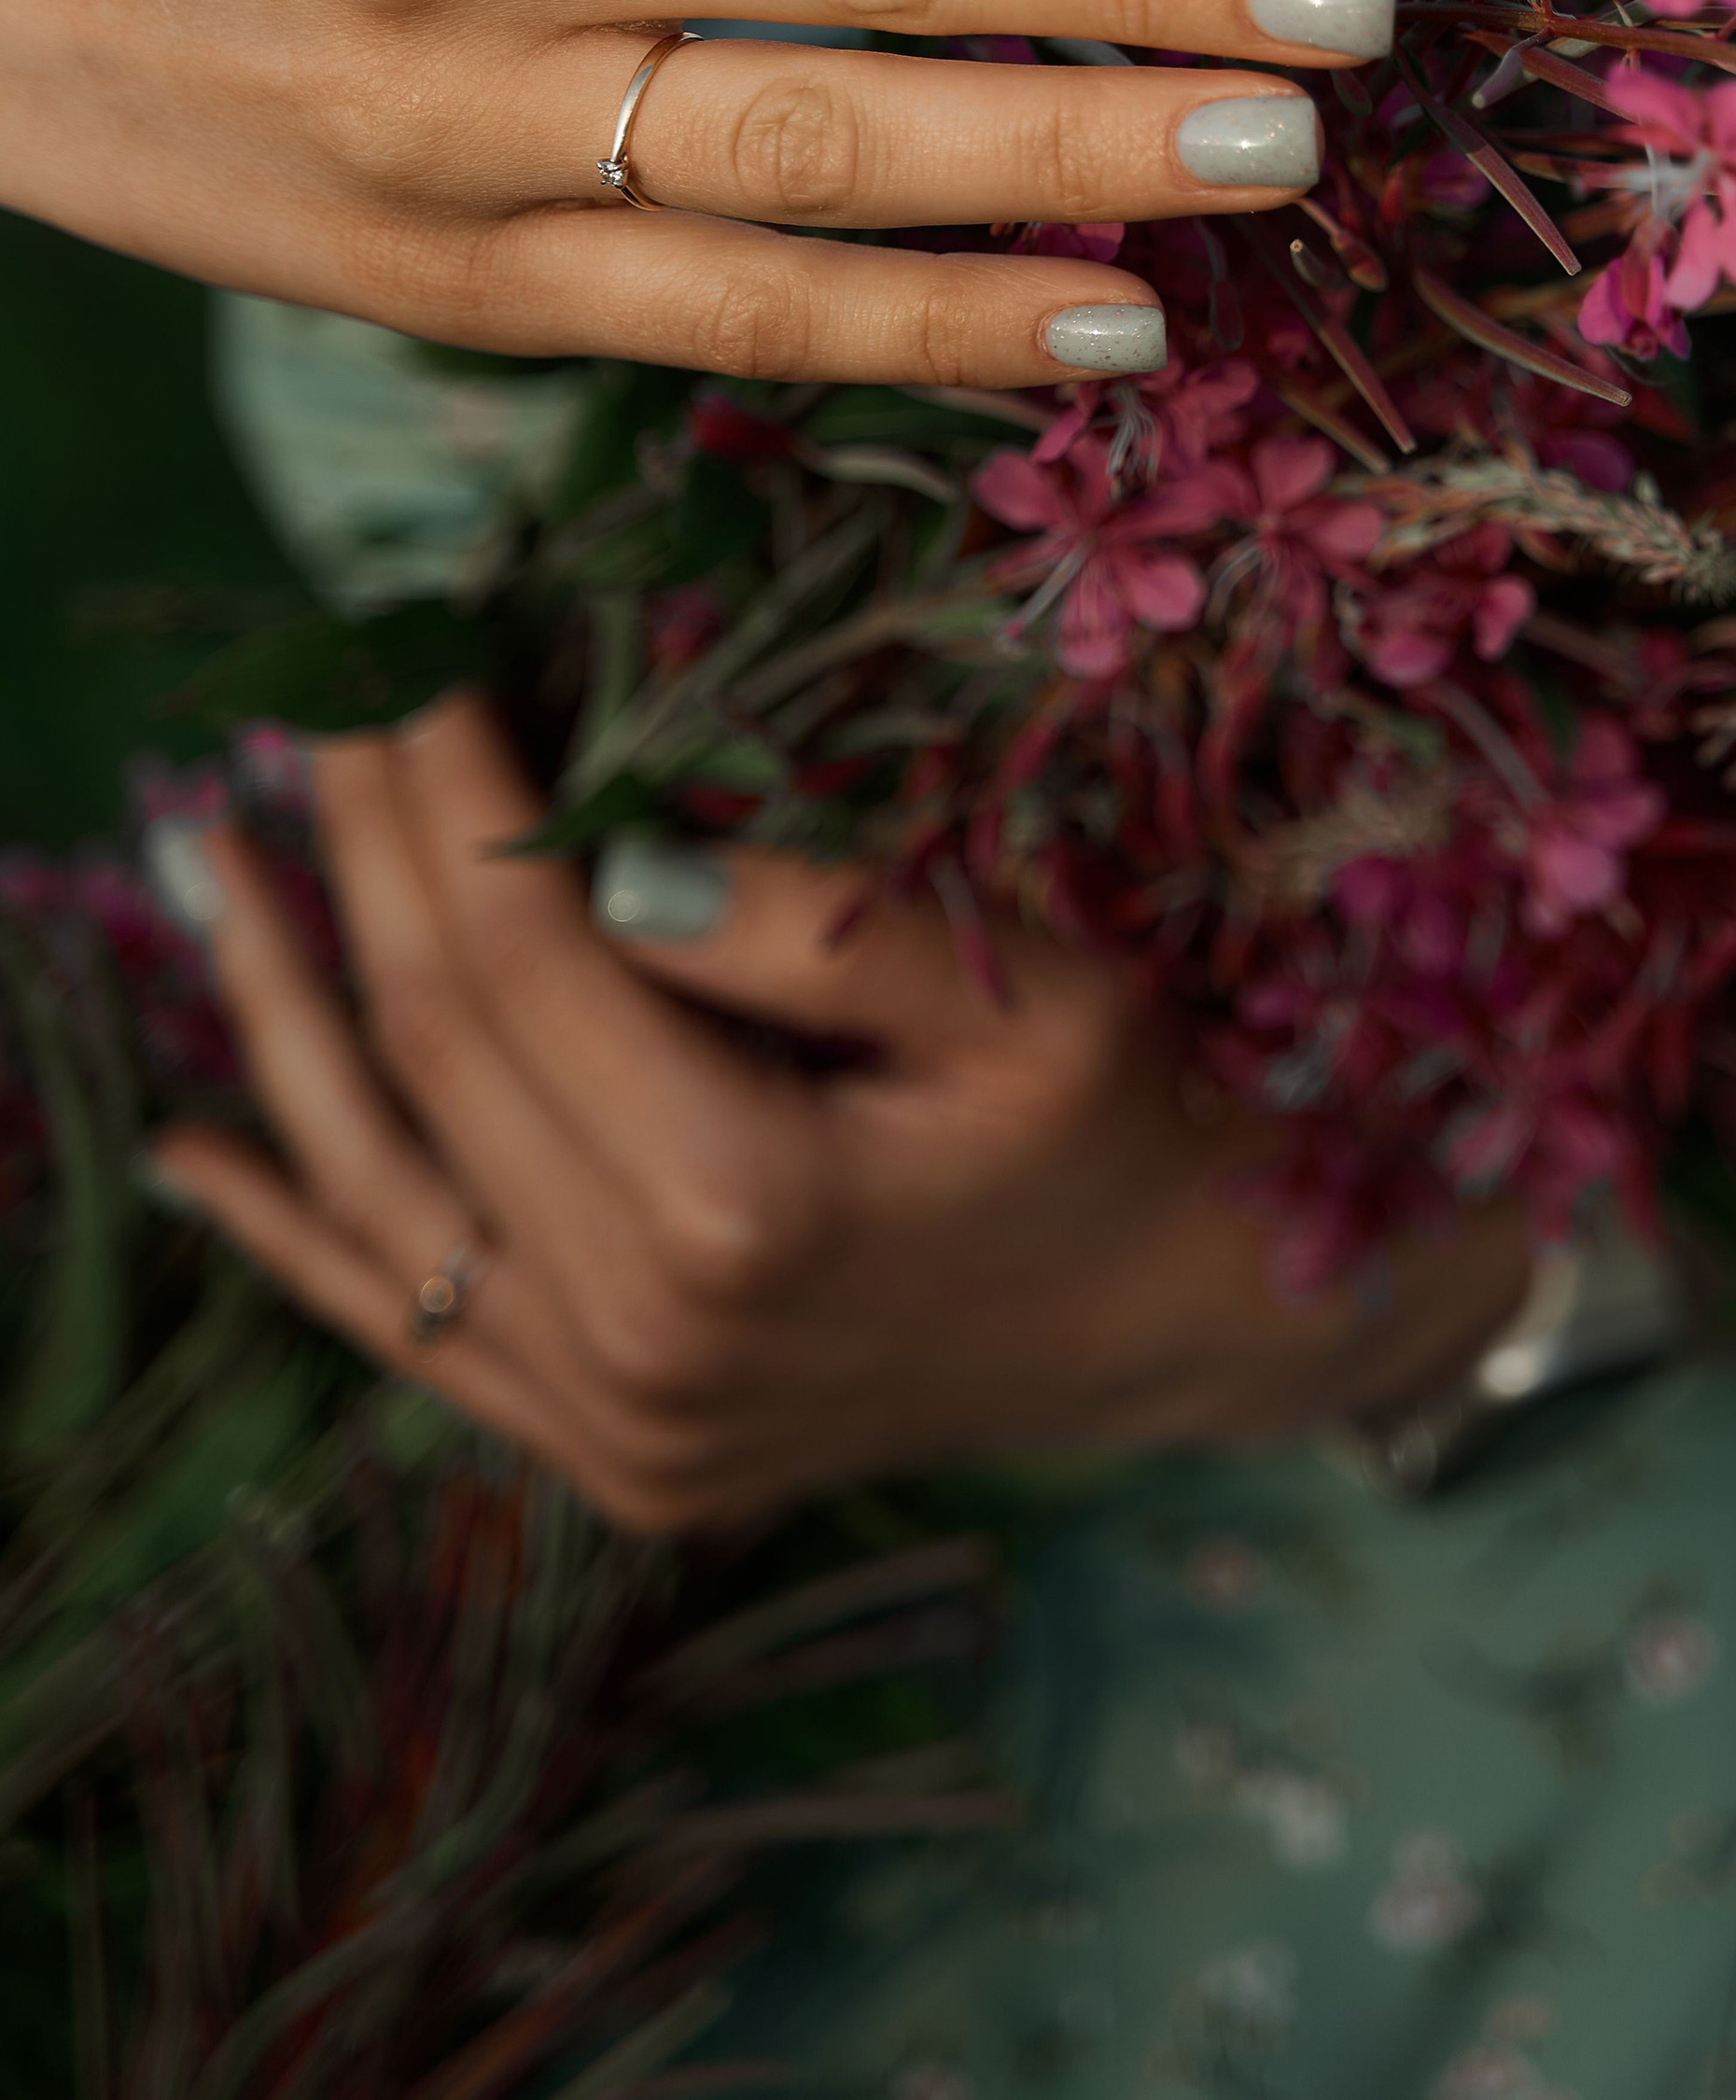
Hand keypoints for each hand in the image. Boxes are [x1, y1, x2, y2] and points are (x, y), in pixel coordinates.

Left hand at [145, 700, 1527, 1531]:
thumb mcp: (1022, 986)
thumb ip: (806, 923)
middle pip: (438, 1049)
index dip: (452, 790)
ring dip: (278, 1012)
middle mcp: (642, 1340)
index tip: (410, 655)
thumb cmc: (1124, 1112)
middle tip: (328, 692)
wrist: (1171, 1314)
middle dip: (369, 848)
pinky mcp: (599, 1450)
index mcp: (745, 1212)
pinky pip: (403, 1326)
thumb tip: (599, 855)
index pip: (527, 957)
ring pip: (379, 1182)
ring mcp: (606, 1418)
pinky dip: (295, 1227)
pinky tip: (193, 1153)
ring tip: (215, 856)